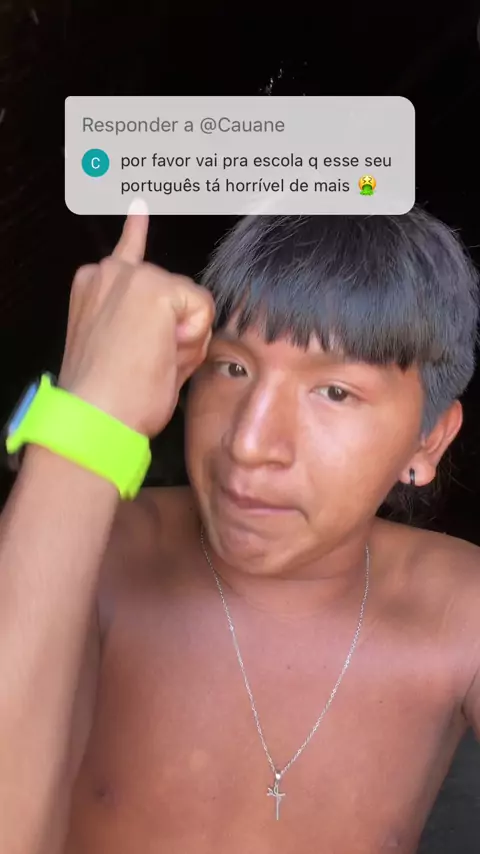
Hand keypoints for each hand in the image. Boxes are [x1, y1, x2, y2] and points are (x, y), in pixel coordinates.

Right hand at [58, 206, 214, 436]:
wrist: (95, 415)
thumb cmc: (110, 396)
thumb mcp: (123, 346)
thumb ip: (148, 317)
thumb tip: (181, 312)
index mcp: (94, 284)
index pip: (129, 249)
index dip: (138, 233)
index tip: (139, 208)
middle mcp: (108, 271)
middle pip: (175, 289)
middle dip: (176, 325)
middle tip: (149, 359)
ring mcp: (132, 276)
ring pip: (191, 299)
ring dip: (186, 333)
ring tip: (153, 360)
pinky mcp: (155, 288)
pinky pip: (201, 308)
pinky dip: (193, 335)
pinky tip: (165, 348)